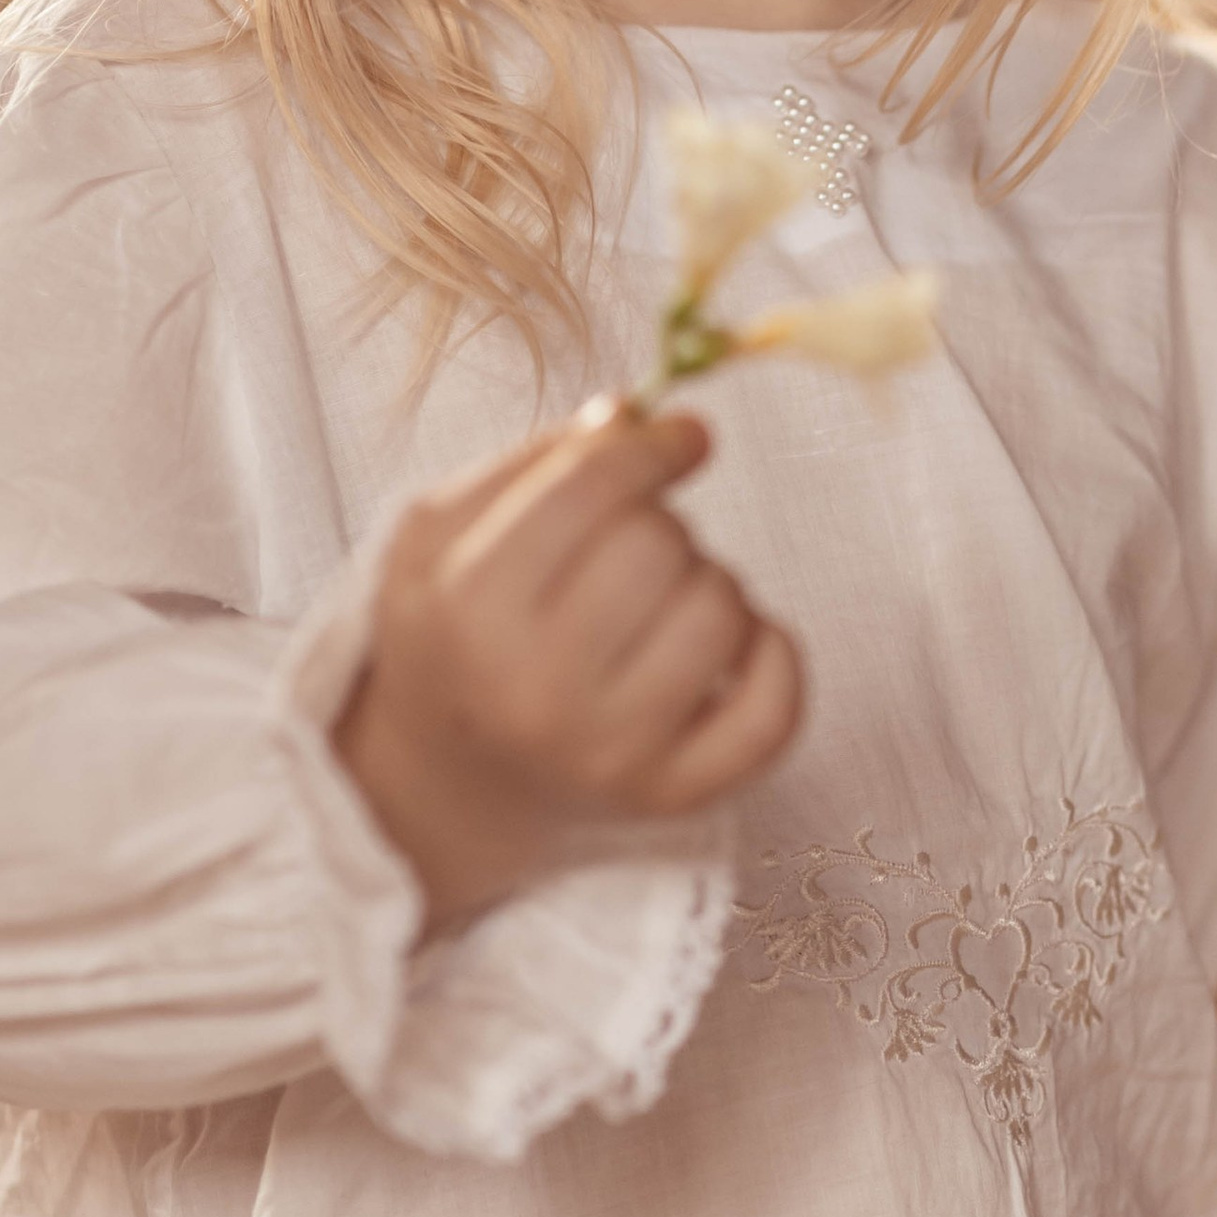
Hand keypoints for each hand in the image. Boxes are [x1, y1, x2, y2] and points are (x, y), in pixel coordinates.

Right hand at [335, 402, 803, 926]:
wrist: (452, 779)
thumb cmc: (454, 632)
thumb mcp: (443, 532)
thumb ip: (534, 461)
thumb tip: (638, 418)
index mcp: (464, 610)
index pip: (589, 487)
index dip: (650, 443)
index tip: (679, 437)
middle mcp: (533, 693)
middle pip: (658, 543)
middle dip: (658, 521)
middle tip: (632, 547)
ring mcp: (609, 755)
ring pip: (722, 610)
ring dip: (708, 582)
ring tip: (661, 602)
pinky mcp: (674, 797)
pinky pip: (773, 710)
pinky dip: (772, 655)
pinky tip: (732, 642)